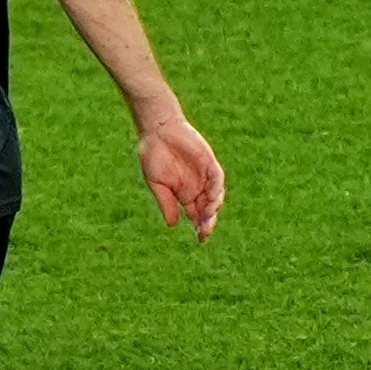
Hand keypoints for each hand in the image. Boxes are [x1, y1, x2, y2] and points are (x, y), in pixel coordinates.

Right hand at [137, 112, 223, 238]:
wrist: (156, 130)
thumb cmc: (153, 155)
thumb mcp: (157, 183)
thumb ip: (166, 202)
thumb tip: (172, 224)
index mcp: (185, 194)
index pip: (197, 215)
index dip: (200, 227)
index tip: (200, 239)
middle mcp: (197, 187)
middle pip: (208, 209)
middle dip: (208, 221)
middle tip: (205, 232)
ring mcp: (204, 175)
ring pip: (215, 196)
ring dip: (213, 207)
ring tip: (208, 217)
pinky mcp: (209, 162)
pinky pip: (217, 178)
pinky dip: (216, 189)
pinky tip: (212, 198)